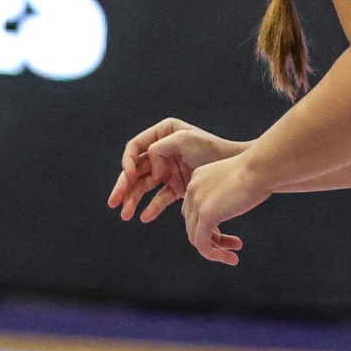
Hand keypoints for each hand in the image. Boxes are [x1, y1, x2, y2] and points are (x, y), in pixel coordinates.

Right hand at [108, 118, 245, 222]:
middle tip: (114, 202)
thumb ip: (162, 148)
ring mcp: (168, 169)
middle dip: (124, 186)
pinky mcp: (176, 186)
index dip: (128, 161)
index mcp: (161, 134)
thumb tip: (151, 165)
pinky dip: (151, 207)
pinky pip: (159, 198)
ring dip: (133, 200)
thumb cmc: (212, 148)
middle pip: (135, 169)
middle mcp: (161, 151)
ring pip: (144, 186)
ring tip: (126, 215)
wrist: (236, 168)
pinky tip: (144, 217)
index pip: (136, 147)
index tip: (129, 174)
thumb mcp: (186, 139)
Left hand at [180, 152, 270, 266]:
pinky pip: (202, 244)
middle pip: (193, 224)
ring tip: (232, 257)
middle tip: (233, 248)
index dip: (210, 227)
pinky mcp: (205, 215)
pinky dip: (213, 254)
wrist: (261, 167)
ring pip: (196, 237)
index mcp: (198, 179)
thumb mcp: (236, 182)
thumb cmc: (258, 172)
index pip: (195, 210)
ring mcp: (196, 202)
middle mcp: (192, 189)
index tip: (230, 235)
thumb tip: (228, 210)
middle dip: (212, 240)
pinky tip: (230, 258)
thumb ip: (226, 195)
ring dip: (213, 251)